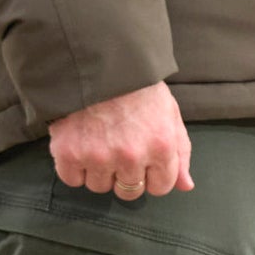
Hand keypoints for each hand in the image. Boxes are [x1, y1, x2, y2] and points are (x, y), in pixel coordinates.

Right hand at [47, 81, 191, 199]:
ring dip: (99, 170)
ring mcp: (98, 156)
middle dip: (126, 176)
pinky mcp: (68, 154)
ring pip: (100, 187)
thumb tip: (186, 186)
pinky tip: (80, 144)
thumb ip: (180, 152)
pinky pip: (72, 180)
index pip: (161, 187)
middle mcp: (131, 156)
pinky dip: (74, 167)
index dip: (153, 175)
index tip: (144, 160)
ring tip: (99, 141)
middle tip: (119, 149)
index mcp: (160, 146)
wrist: (98, 62)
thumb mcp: (169, 113)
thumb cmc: (138, 87)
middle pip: (129, 192)